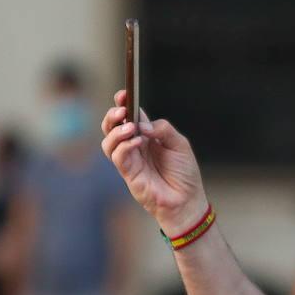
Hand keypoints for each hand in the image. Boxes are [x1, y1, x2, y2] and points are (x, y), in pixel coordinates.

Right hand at [100, 90, 207, 234]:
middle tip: (121, 109)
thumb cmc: (184, 174)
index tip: (123, 94)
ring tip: (130, 127)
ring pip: (108, 142)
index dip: (123, 104)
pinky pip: (118, 157)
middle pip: (111, 127)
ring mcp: (130, 161)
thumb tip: (142, 124)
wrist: (187, 201)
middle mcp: (134, 147)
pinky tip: (137, 142)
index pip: (129, 116)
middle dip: (112, 115)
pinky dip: (124, 146)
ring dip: (116, 131)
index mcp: (146, 136)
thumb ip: (163, 129)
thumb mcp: (179, 144)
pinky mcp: (128, 175)